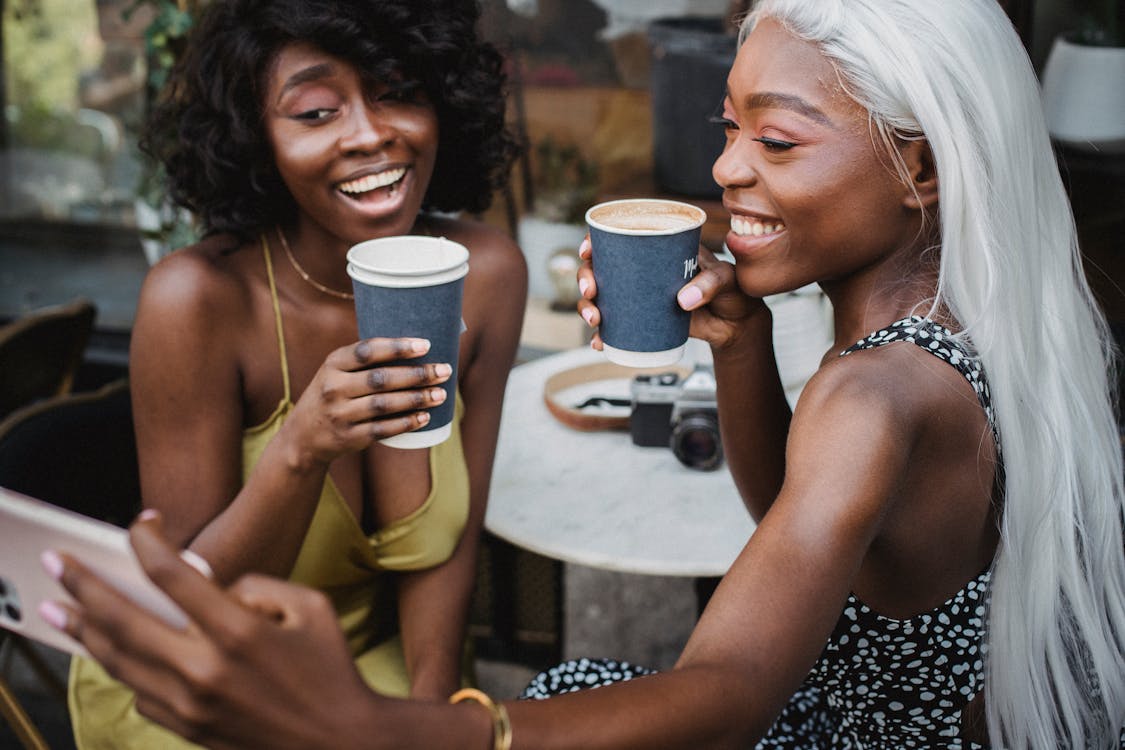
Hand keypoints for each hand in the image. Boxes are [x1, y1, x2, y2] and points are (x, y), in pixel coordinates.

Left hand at [41, 512, 383, 749]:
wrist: (339, 741)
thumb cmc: (330, 668)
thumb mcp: (310, 607)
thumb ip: (257, 585)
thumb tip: (212, 586)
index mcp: (238, 631)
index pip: (171, 574)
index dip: (148, 541)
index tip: (142, 523)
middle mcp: (204, 668)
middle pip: (124, 618)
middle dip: (84, 585)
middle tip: (59, 563)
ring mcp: (190, 703)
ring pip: (119, 660)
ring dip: (84, 630)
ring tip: (58, 609)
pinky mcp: (187, 727)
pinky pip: (139, 692)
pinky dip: (122, 667)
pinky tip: (114, 652)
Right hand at [287, 337, 451, 465]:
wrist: (303, 435)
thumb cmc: (333, 393)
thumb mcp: (336, 371)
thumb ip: (366, 360)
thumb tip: (418, 346)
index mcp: (332, 364)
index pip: (367, 351)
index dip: (397, 347)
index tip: (425, 345)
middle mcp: (333, 388)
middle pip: (381, 379)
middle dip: (417, 374)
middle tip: (444, 370)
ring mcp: (340, 414)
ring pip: (385, 404)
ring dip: (417, 398)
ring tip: (440, 394)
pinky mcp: (349, 437)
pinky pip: (383, 429)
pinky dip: (406, 422)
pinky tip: (425, 416)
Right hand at [576, 238, 765, 351]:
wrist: (736, 324)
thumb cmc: (732, 290)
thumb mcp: (726, 278)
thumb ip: (709, 284)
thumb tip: (683, 300)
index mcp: (658, 248)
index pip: (619, 237)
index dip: (595, 242)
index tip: (588, 251)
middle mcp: (642, 270)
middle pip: (600, 269)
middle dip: (586, 279)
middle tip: (591, 292)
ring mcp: (639, 297)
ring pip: (601, 298)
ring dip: (588, 309)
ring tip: (596, 322)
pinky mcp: (643, 321)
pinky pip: (615, 326)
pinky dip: (604, 335)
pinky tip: (600, 342)